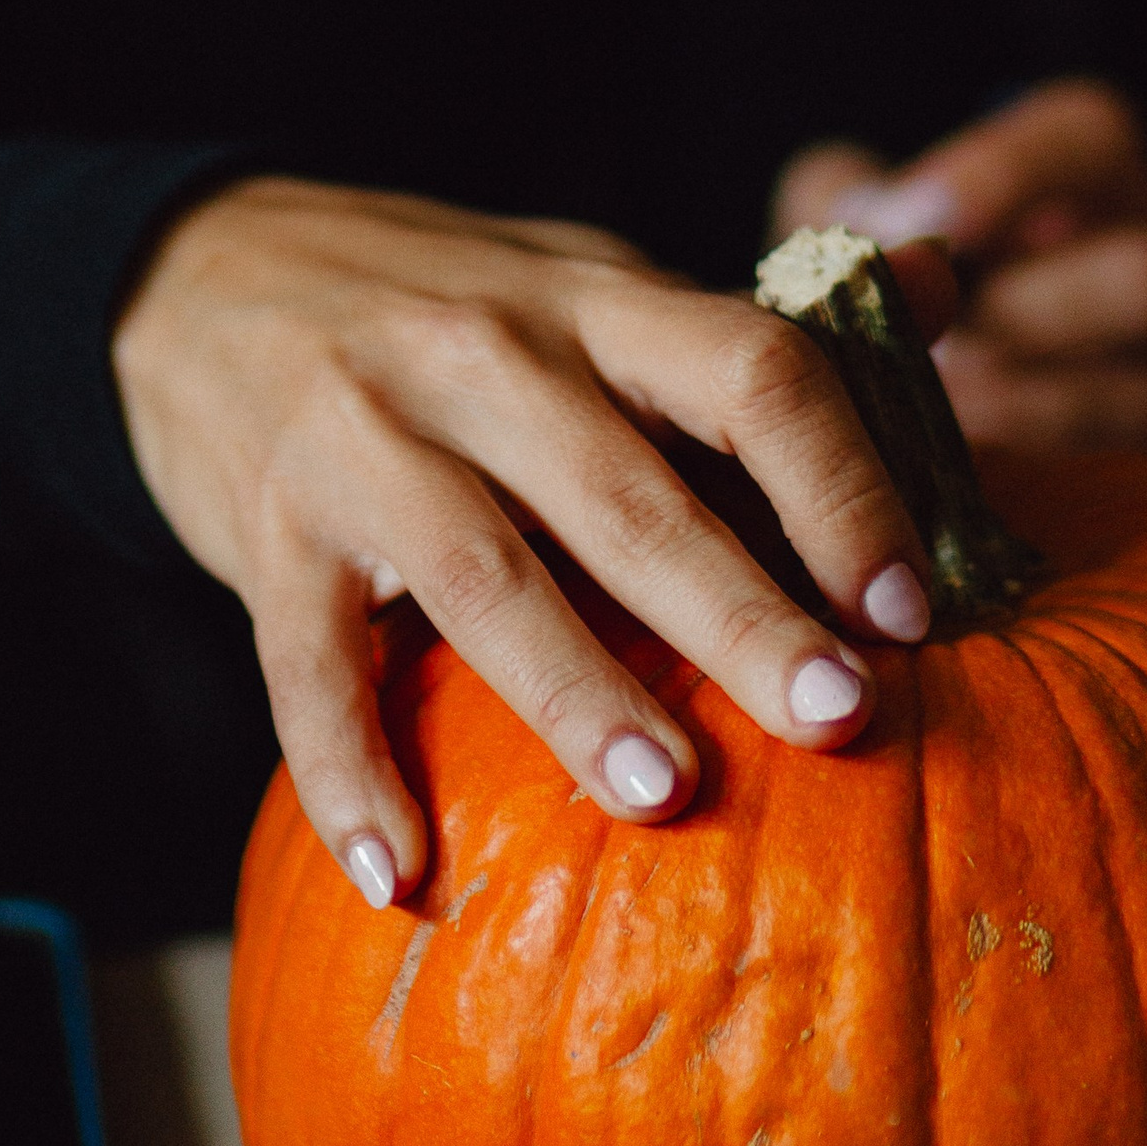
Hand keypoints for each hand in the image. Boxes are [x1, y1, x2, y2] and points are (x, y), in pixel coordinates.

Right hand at [113, 178, 942, 905]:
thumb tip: (946, 285)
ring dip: (575, 690)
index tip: (906, 600)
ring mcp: (364, 436)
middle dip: (740, 608)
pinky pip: (306, 662)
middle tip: (839, 713)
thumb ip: (751, 322)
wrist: (199, 273)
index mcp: (597, 299)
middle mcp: (485, 353)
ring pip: (483, 574)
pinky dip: (347, 770)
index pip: (748, 368)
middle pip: (631, 491)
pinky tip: (401, 872)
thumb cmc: (445, 302)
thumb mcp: (593, 279)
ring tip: (665, 791)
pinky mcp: (266, 526)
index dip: (839, 482)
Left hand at [774, 79, 1146, 469]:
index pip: (1090, 137)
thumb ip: (849, 202)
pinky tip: (965, 490)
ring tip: (921, 435)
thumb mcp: (861, 221)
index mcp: (1098, 171)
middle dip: (1027, 327)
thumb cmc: (897, 289)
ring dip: (1027, 420)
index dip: (1005, 175)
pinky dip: (1053, 485)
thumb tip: (874, 231)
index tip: (913, 222)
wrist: (936, 393)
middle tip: (926, 356)